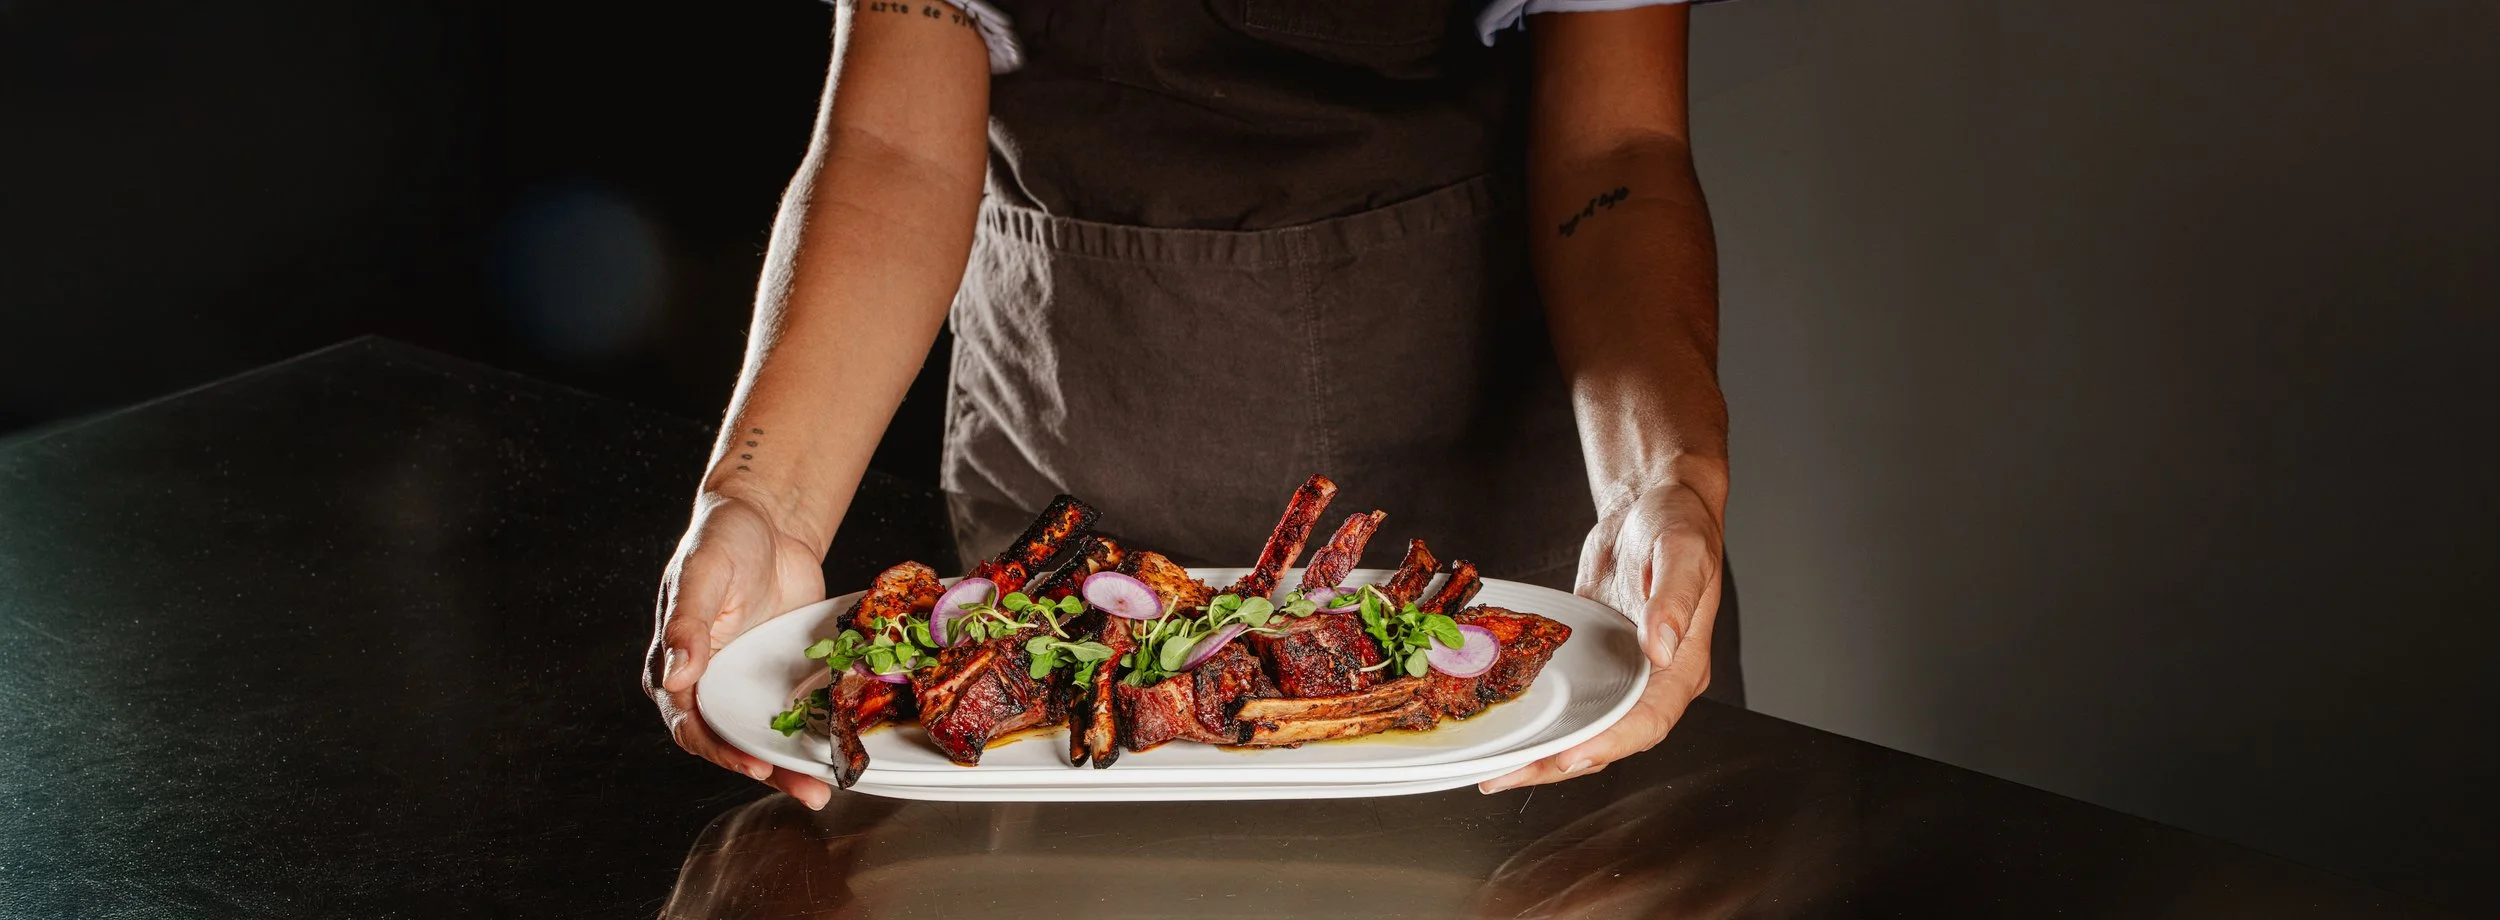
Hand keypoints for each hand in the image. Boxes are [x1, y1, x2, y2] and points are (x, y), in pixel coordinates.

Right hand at [645, 490, 834, 807]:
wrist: (769, 518)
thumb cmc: (722, 538)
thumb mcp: (702, 574)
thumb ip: (688, 624)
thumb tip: (676, 677)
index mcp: (674, 666)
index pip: (691, 724)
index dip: (720, 750)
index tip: (753, 764)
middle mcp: (710, 683)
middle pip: (731, 740)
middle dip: (767, 769)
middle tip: (808, 790)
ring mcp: (746, 681)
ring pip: (765, 733)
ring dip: (792, 763)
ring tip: (825, 786)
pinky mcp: (780, 674)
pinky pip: (796, 710)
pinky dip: (814, 731)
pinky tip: (841, 748)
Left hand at [1480, 480, 1721, 791]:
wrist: (1652, 502)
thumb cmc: (1678, 523)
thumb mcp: (1682, 553)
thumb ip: (1674, 601)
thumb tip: (1662, 647)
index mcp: (1682, 666)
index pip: (1647, 722)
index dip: (1608, 744)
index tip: (1569, 756)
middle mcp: (1653, 679)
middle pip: (1608, 737)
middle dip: (1559, 763)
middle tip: (1506, 776)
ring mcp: (1623, 672)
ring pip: (1584, 725)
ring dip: (1543, 752)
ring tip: (1496, 769)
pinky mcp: (1596, 659)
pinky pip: (1569, 698)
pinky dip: (1541, 716)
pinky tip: (1506, 725)